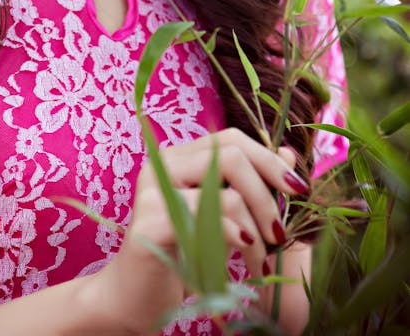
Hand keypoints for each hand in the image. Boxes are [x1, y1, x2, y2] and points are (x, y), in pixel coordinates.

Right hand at [79, 128, 309, 335]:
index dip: (268, 160)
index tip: (298, 190)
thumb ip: (251, 185)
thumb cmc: (184, 254)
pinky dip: (234, 237)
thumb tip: (287, 154)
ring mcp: (152, 192)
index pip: (231, 139)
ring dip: (255, 231)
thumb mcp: (223, 216)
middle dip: (266, 196)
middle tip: (279, 234)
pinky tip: (243, 255)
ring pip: (224, 194)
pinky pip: (205, 222)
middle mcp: (163, 165)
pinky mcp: (149, 225)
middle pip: (230, 156)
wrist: (137, 296)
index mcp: (179, 156)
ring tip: (260, 260)